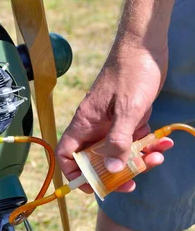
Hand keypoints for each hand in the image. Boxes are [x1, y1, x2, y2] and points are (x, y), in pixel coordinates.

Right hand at [55, 33, 171, 193]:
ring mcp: (112, 121)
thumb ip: (119, 141)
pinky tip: (164, 142)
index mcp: (85, 123)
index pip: (67, 154)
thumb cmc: (132, 72)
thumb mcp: (128, 110)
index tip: (93, 185)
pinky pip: (135, 138)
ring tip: (158, 157)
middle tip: (132, 183)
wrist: (146, 45)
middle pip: (96, 158)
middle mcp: (95, 125)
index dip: (75, 173)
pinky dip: (149, 144)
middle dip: (115, 172)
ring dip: (138, 159)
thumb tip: (112, 171)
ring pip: (119, 150)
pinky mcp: (129, 116)